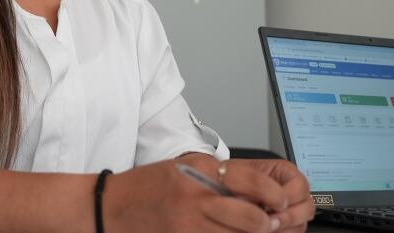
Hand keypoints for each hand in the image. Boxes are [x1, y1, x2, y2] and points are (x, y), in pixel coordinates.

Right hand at [102, 155, 312, 232]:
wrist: (111, 206)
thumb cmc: (146, 186)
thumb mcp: (184, 168)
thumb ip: (216, 177)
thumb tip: (255, 190)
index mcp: (199, 169)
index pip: (250, 180)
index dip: (273, 193)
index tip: (282, 200)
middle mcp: (196, 196)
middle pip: (250, 218)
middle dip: (268, 224)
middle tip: (274, 222)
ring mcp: (190, 223)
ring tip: (258, 230)